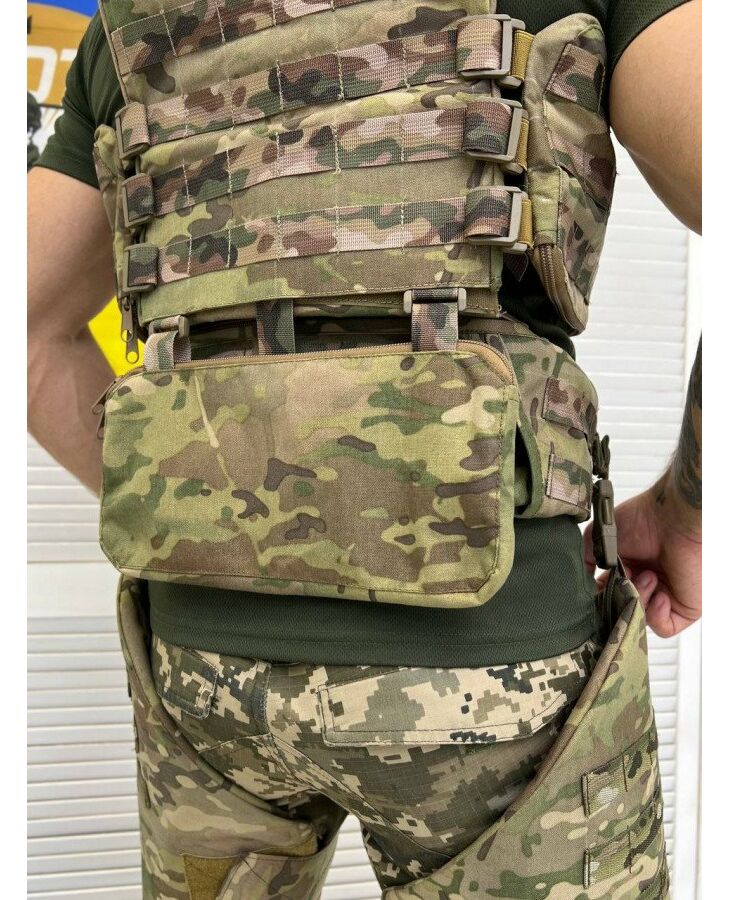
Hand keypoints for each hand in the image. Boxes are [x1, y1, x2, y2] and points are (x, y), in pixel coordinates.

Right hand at [584, 476, 700, 637]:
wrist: (673, 518)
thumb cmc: (642, 520)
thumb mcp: (598, 539)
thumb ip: (585, 561)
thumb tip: (579, 582)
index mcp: (626, 572)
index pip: (608, 597)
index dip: (600, 599)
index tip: (594, 595)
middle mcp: (644, 585)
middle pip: (622, 611)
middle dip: (619, 601)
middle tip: (622, 583)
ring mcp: (664, 597)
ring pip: (640, 620)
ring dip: (639, 601)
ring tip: (648, 577)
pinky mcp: (684, 608)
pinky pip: (664, 627)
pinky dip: (656, 615)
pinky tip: (659, 593)